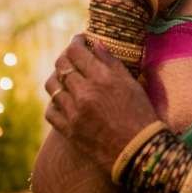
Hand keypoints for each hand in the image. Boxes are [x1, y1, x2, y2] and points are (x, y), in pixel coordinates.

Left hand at [44, 34, 161, 175]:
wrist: (139, 151)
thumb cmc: (141, 114)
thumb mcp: (131, 84)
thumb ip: (111, 62)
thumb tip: (95, 44)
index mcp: (102, 79)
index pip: (76, 51)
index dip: (76, 42)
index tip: (80, 40)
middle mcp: (85, 93)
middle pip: (61, 65)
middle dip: (65, 56)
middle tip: (72, 57)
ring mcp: (74, 113)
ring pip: (52, 86)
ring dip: (57, 78)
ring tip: (66, 78)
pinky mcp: (69, 131)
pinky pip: (50, 110)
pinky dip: (55, 102)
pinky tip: (63, 100)